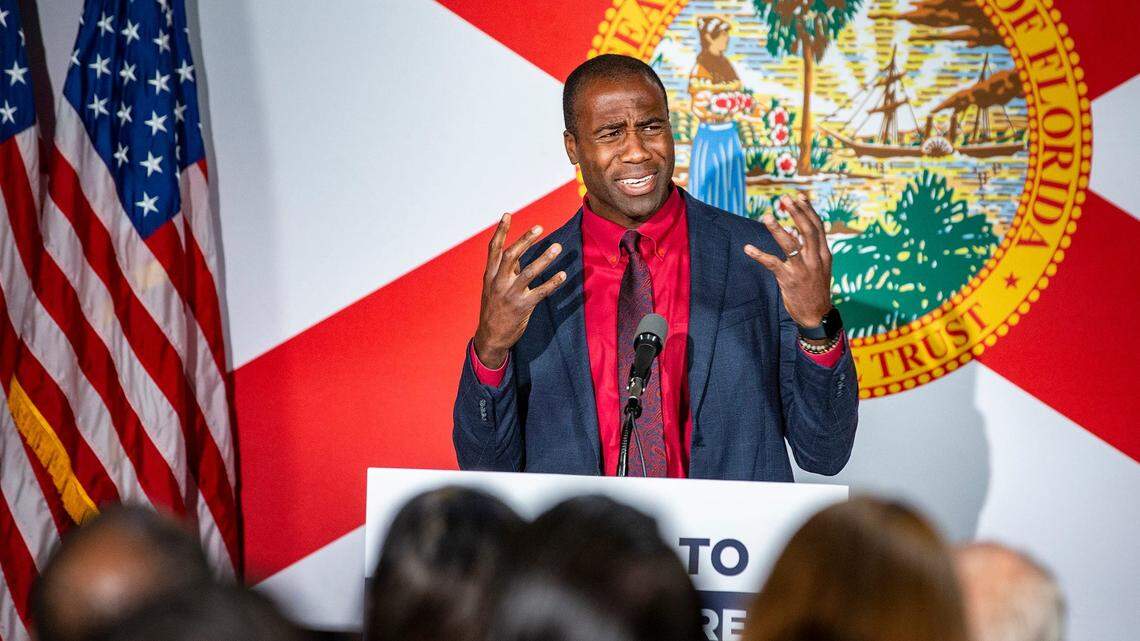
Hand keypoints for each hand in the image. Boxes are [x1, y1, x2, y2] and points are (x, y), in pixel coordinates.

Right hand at [473, 213, 566, 368]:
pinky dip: (553, 282)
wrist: (490, 337)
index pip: (493, 249)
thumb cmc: (494, 309)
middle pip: (511, 256)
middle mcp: (498, 282)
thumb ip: (505, 270)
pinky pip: (540, 292)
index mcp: (490, 275)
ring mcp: (510, 294)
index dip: (500, 231)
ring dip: (544, 258)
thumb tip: (519, 251)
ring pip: (528, 272)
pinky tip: (563, 275)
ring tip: (557, 247)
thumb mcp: (493, 287)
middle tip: (539, 227)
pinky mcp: (522, 307)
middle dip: (525, 240)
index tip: (507, 214)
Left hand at [743, 195, 833, 328]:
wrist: (816, 315)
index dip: (808, 210)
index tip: (799, 196)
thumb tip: (792, 230)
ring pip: (791, 245)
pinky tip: (748, 248)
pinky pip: (772, 264)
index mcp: (824, 254)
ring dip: (778, 230)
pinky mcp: (788, 280)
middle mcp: (815, 259)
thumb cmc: (815, 288)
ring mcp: (802, 269)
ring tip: (767, 216)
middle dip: (797, 213)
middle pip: (807, 231)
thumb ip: (806, 248)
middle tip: (785, 198)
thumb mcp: (817, 266)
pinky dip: (759, 255)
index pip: (818, 227)